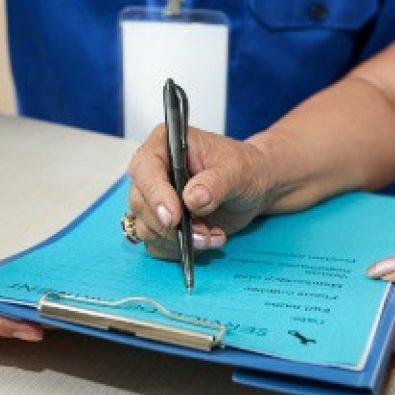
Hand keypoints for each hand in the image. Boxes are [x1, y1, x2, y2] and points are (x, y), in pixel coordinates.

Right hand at [127, 125, 272, 258]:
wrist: (254, 188)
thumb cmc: (244, 168)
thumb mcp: (238, 170)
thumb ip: (216, 182)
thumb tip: (192, 198)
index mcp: (165, 145)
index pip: (145, 168)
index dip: (155, 194)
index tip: (174, 217)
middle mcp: (154, 172)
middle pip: (140, 203)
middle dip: (170, 226)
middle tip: (203, 233)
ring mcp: (155, 200)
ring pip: (147, 228)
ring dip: (178, 240)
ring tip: (212, 237)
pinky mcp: (162, 224)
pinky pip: (158, 245)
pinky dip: (181, 250)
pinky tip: (208, 240)